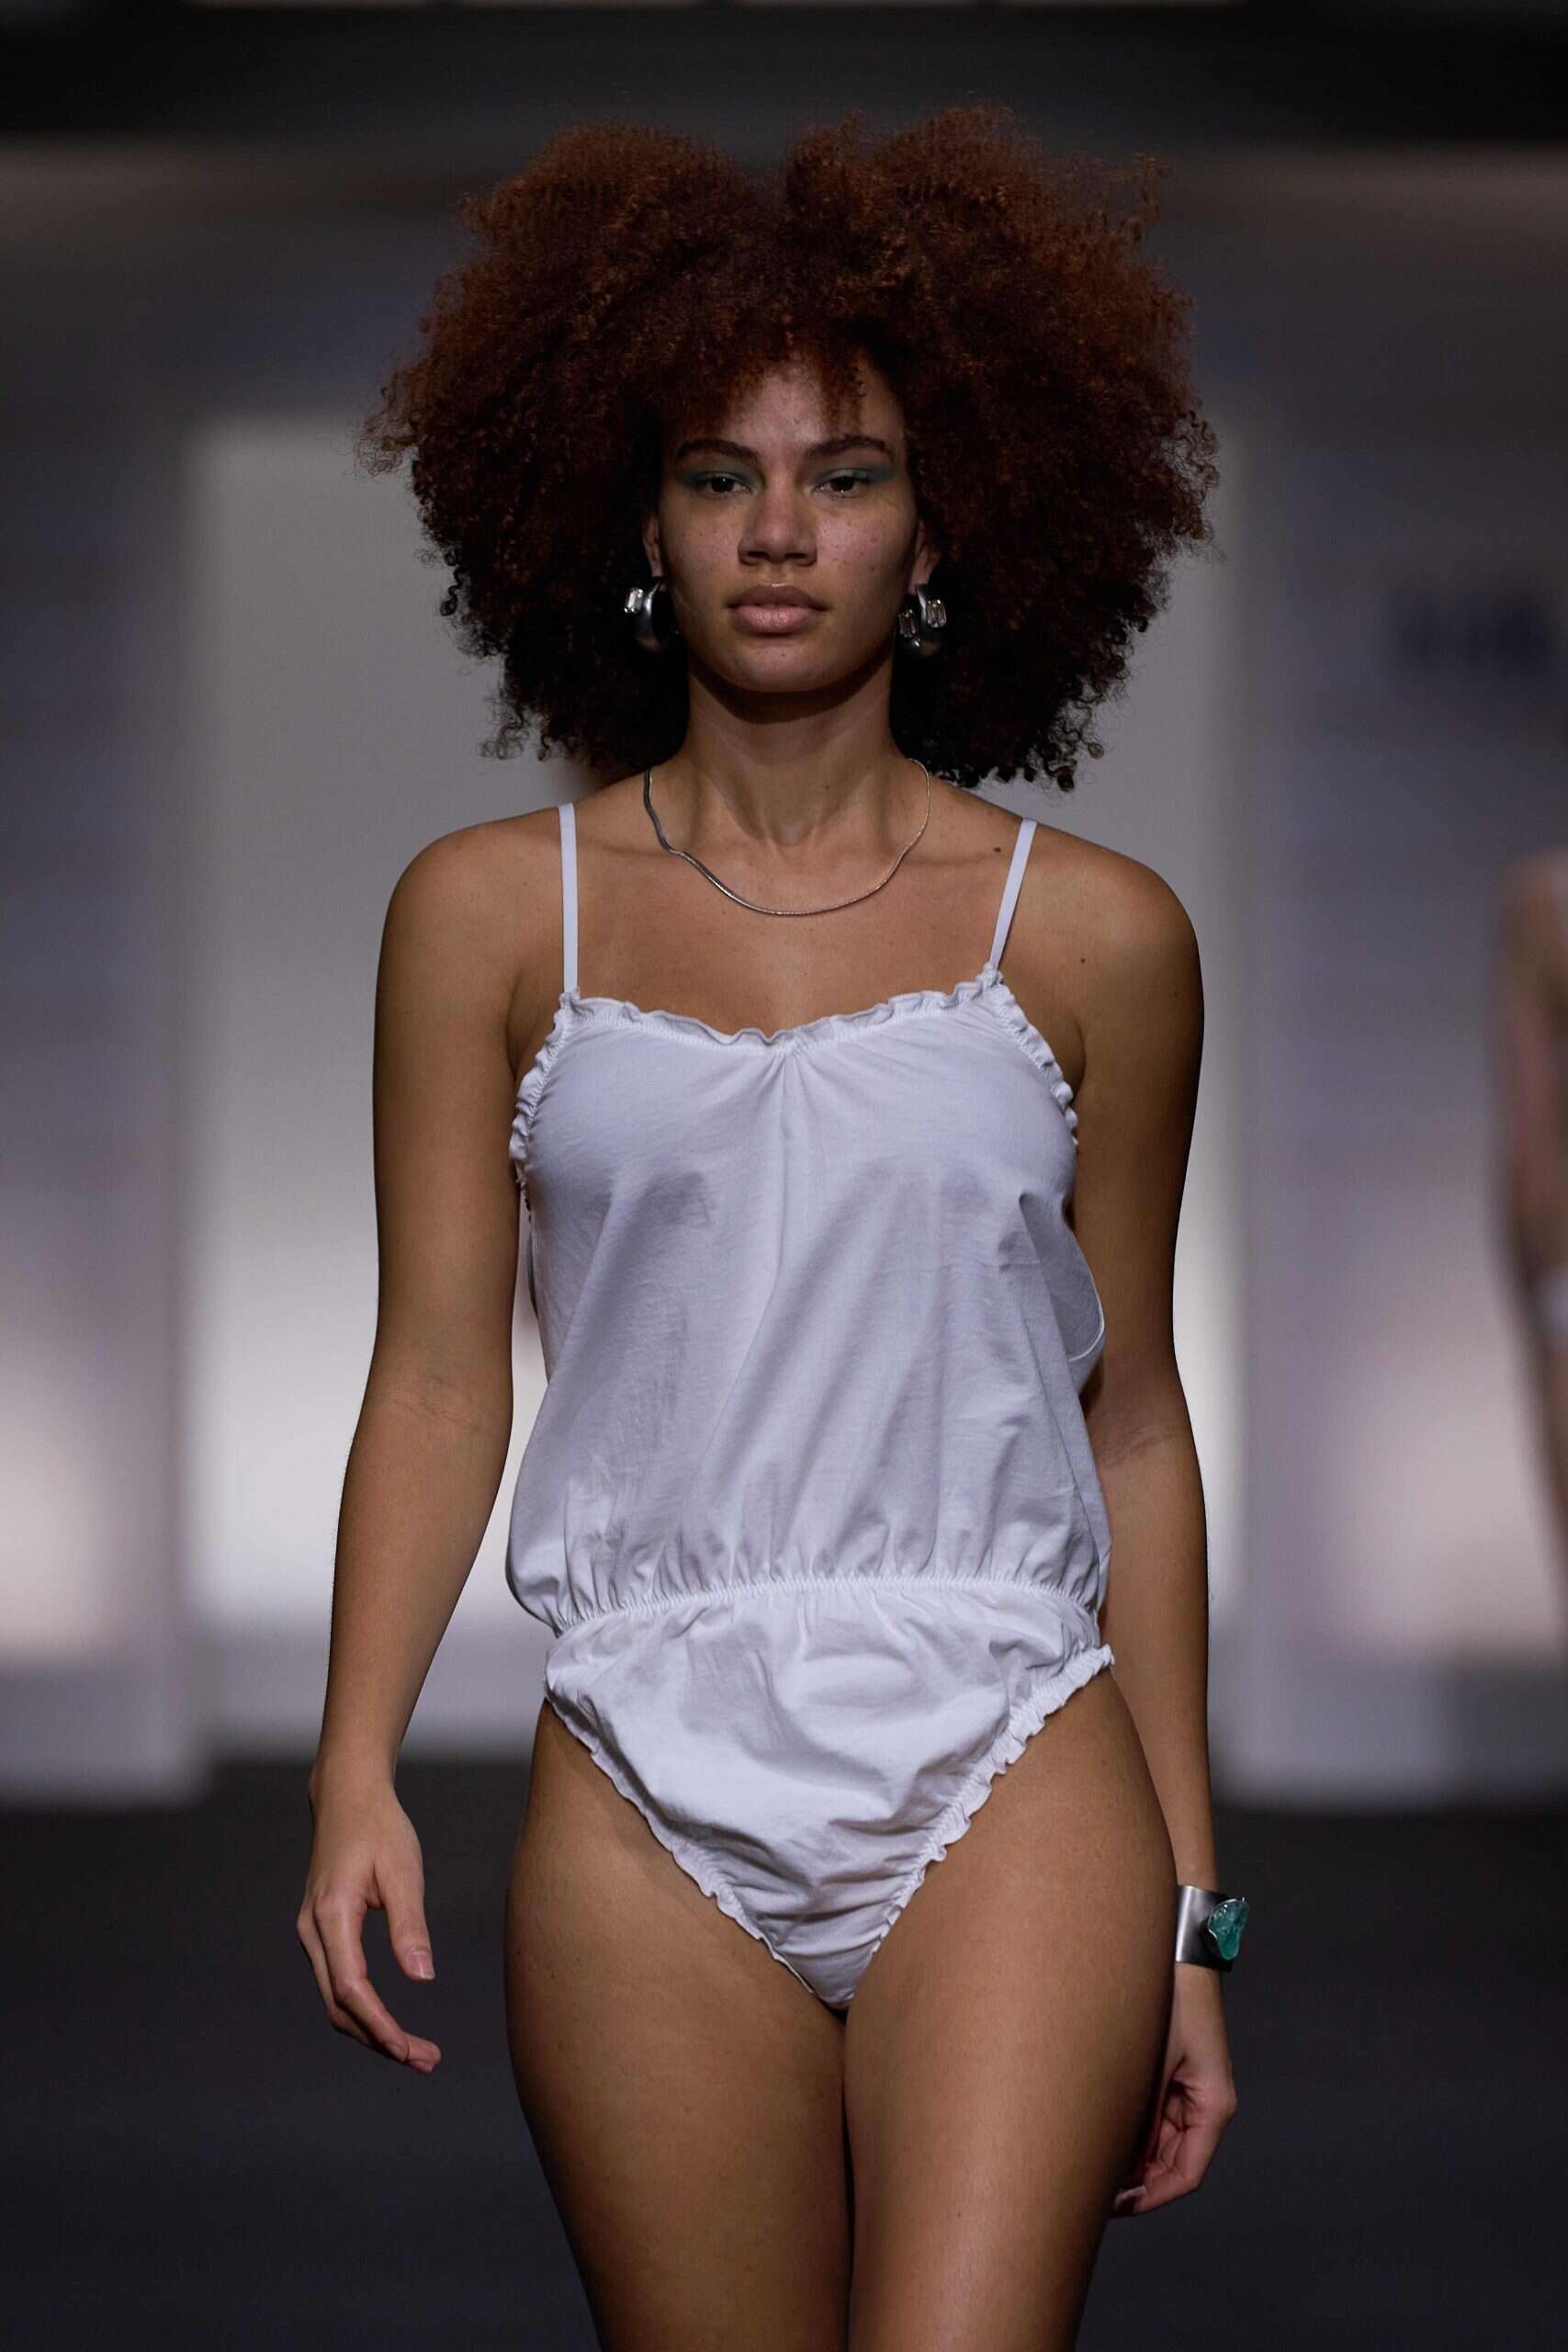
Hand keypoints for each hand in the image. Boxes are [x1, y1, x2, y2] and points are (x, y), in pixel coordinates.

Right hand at [297, 1769, 441, 2071]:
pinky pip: (337, 1983)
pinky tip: (391, 2023)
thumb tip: (423, 1978)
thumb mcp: (403, 1871)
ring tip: (417, 2052)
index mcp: (332, 1915)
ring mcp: (312, 1933)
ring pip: (335, 2000)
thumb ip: (410, 1926)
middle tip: (426, 2061)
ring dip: (372, 2030)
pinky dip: (363, 2010)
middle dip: (379, 2040)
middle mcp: (313, 1930)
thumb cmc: (379, 1827)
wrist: (347, 1796)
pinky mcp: (320, 1932)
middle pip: (339, 2006)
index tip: (408, 2050)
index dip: (378, 2025)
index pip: (350, 1988)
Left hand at [1111, 1962, 1235, 2215]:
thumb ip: (1141, 2115)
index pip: (1186, 2174)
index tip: (1116, 2206)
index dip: (1152, 2197)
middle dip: (1137, 2179)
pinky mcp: (1171, 2074)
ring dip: (1131, 2154)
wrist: (1174, 1954)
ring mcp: (1187, 2090)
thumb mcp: (1154, 2063)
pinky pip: (1152, 2115)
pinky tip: (1100, 2131)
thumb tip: (1120, 2163)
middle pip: (1171, 2161)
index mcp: (1213, 2106)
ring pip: (1159, 2141)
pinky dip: (1130, 2128)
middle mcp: (1204, 2104)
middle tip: (1092, 2189)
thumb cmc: (1172, 2002)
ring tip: (1090, 2162)